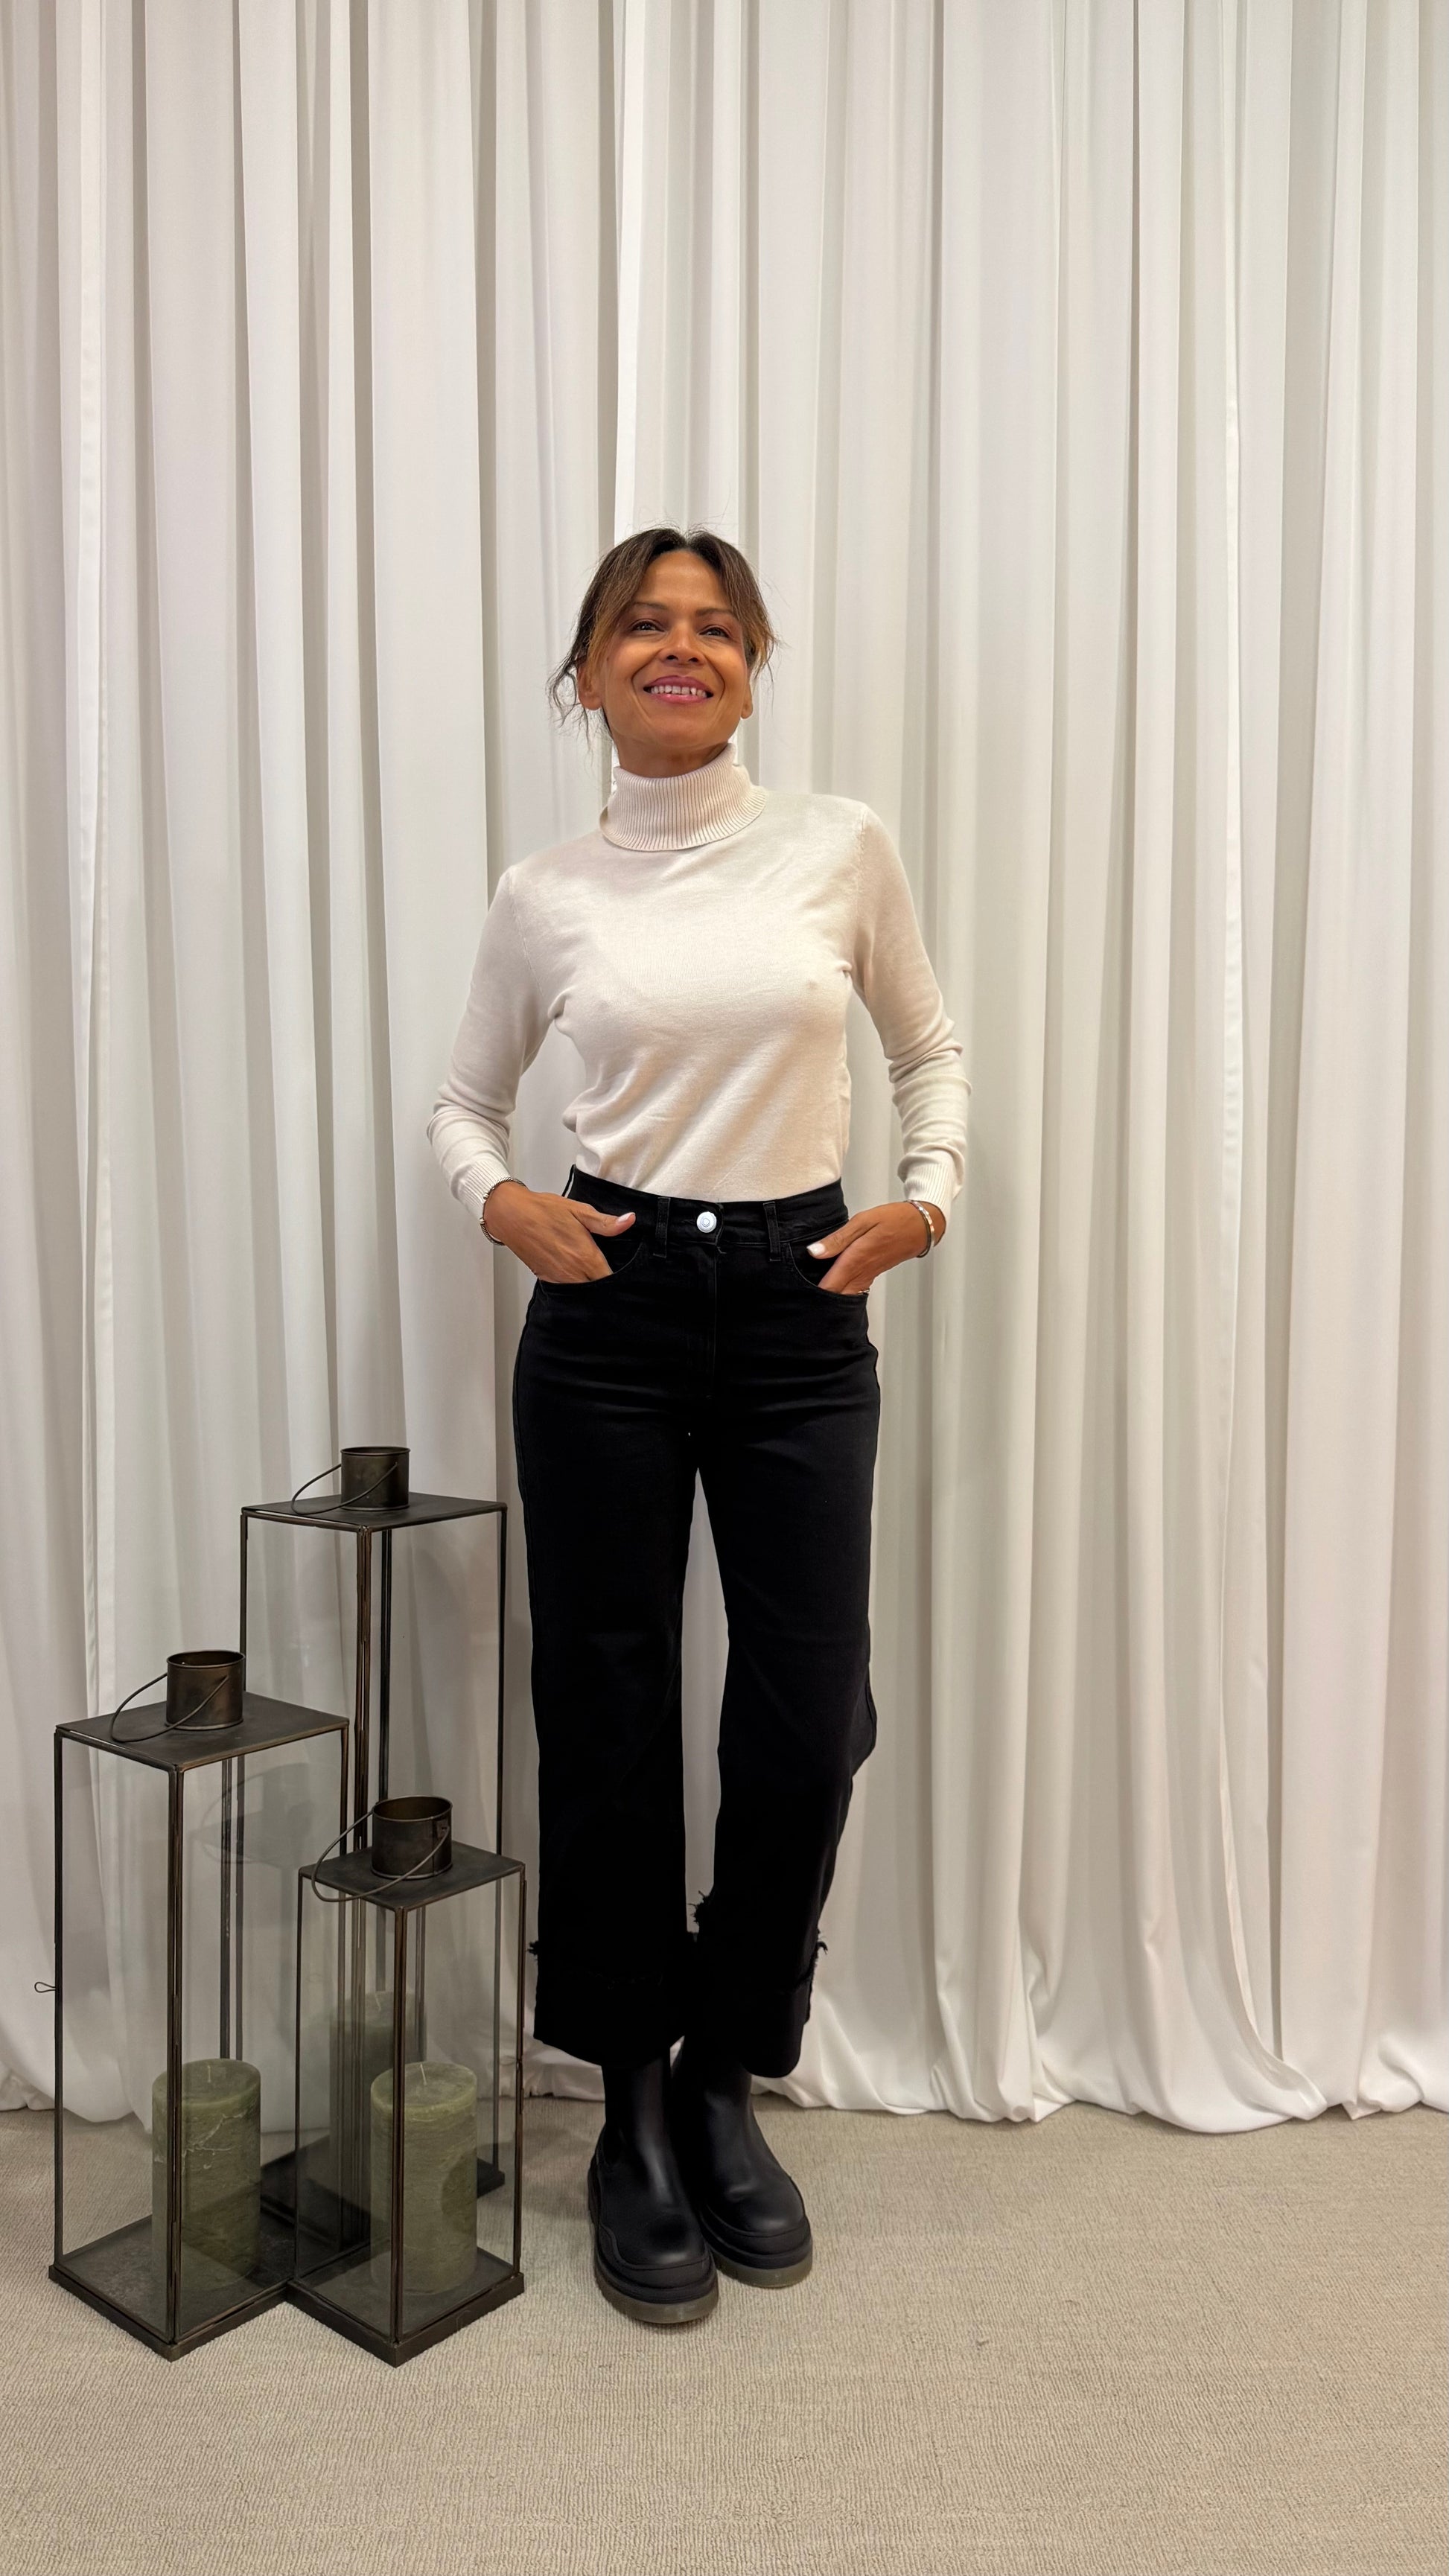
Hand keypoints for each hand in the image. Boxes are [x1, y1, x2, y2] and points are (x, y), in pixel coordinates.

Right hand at [483, 1180, 635, 1281]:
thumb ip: (606, 1222)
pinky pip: (567, 1287)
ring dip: (588, 1283)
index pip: (610, 1280)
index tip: (622, 1270)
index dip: (620, 1278)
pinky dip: (573, 1282)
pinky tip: (574, 1269)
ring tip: (591, 1269)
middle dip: (604, 1281)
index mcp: (586, 1257)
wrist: (511, 1216)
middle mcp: (573, 1273)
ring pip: (582, 1290)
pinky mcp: (547, 1279)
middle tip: (608, 1269)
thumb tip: (629, 1220)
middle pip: (597, 1288)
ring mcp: (559, 1279)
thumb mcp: (579, 1211)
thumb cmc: (544, 1211)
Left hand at [805, 1202, 942, 1292]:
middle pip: (837, 1295)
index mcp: (856, 1259)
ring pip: (846, 1294)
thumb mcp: (863, 1221)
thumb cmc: (893, 1220)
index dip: (814, 1295)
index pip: (830, 1285)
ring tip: (814, 1299)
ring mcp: (869, 1274)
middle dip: (820, 1301)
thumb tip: (814, 1252)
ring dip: (831, 1297)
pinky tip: (835, 1290)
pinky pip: (855, 1289)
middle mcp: (862, 1271)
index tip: (800, 1296)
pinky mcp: (873, 1273)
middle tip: (803, 1301)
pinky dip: (843, 1292)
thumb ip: (838, 1239)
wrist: (921, 1226)